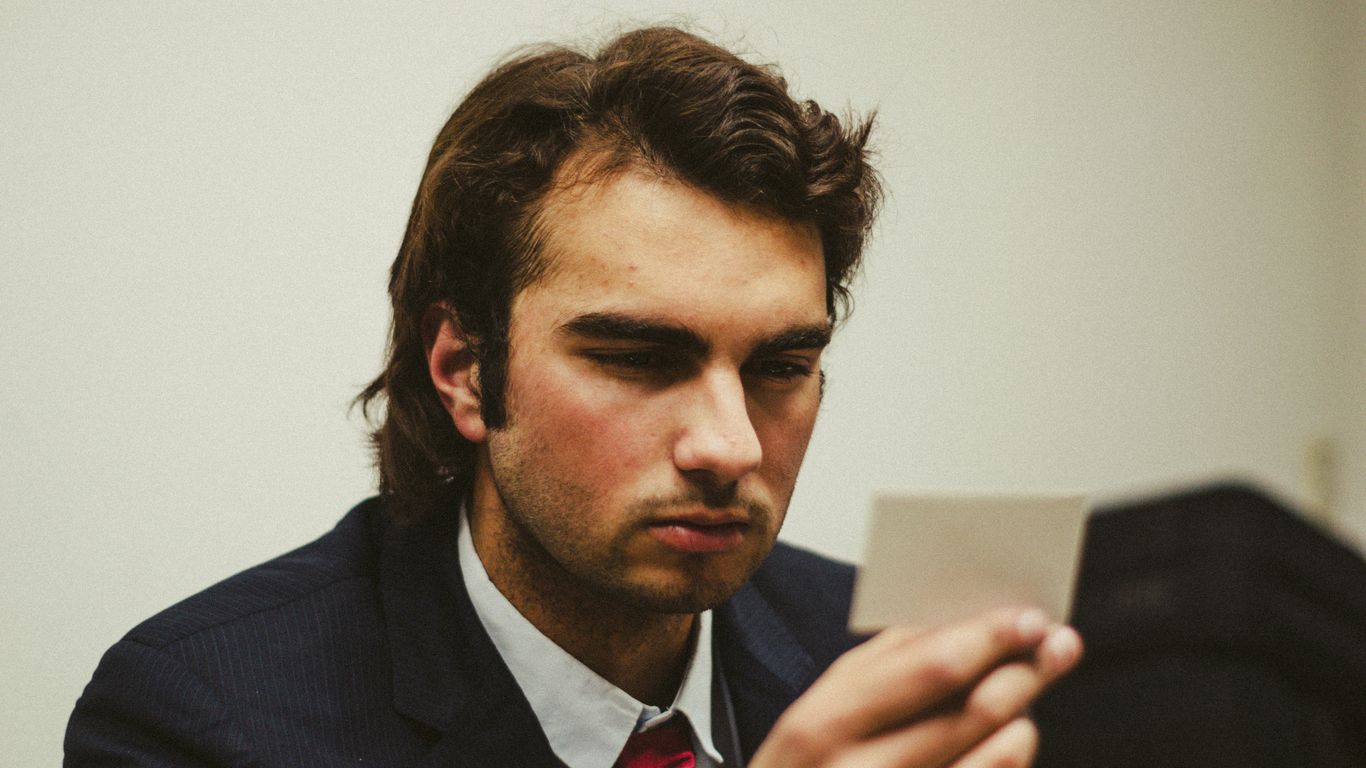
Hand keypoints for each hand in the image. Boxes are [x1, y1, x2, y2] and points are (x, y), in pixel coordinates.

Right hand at [750, 607, 1082, 767]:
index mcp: (825, 722)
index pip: (931, 668)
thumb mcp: (820, 705)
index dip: (990, 637)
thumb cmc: (805, 767)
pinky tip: (1014, 735)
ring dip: (1025, 714)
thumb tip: (965, 623)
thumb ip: (885, 661)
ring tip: (1026, 693)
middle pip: (975, 711)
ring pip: (997, 754)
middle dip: (1027, 670)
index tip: (1031, 617)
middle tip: (1060, 645)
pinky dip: (1013, 754)